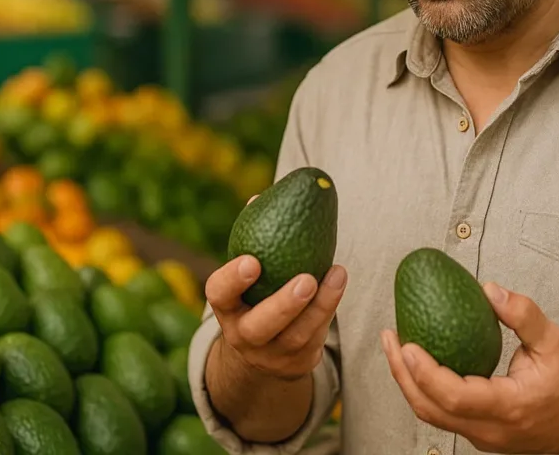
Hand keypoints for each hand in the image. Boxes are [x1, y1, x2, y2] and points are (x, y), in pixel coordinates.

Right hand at [206, 195, 346, 380]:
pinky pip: (316, 338)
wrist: (264, 351)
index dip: (232, 280)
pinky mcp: (298, 363)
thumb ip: (253, 238)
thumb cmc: (256, 293)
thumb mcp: (248, 274)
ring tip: (338, 273)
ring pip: (297, 335)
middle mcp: (243, 335)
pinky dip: (329, 310)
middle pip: (260, 327)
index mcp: (226, 307)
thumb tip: (260, 196)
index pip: (219, 295)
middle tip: (306, 279)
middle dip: (283, 305)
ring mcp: (271, 354)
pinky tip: (339, 281)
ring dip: (321, 305)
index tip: (252, 261)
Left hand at [381, 283, 558, 453]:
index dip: (425, 372)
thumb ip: (524, 315)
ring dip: (408, 382)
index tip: (406, 344)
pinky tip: (418, 362)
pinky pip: (441, 415)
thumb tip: (490, 290)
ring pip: (431, 416)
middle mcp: (490, 429)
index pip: (454, 397)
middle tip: (390, 338)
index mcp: (508, 407)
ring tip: (396, 347)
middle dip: (402, 374)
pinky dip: (423, 390)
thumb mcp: (554, 342)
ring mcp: (482, 437)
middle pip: (430, 409)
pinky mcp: (478, 435)